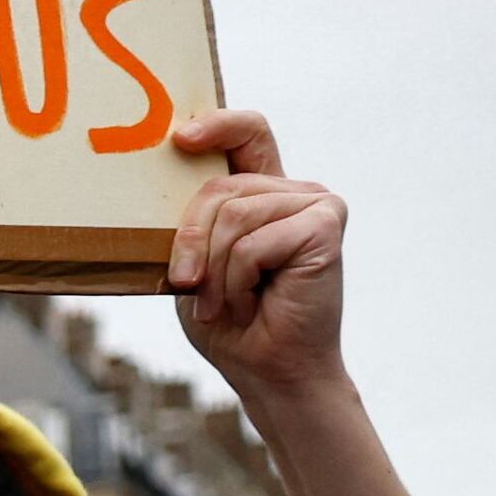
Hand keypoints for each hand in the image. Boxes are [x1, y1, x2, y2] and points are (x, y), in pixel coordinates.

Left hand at [167, 109, 438, 495]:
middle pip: (216, 189)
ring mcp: (315, 204)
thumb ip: (191, 221)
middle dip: (189, 243)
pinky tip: (255, 301)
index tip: (180, 138)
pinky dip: (237, 280)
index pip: (248, 134)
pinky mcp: (326, 224)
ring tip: (229, 301)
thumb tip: (169, 175)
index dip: (217, 126)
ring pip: (231, 215)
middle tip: (194, 287)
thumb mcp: (194, 264)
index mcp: (262, 193)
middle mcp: (294, 191)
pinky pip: (252, 242)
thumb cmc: (230, 321)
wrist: (268, 369)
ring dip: (215, 271)